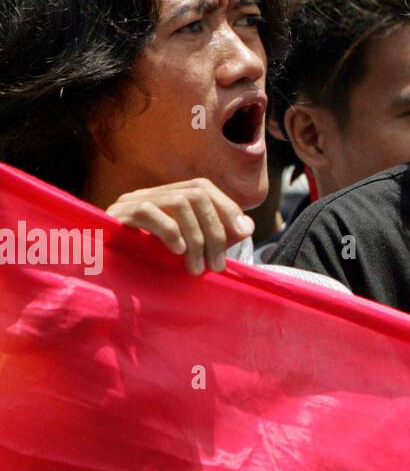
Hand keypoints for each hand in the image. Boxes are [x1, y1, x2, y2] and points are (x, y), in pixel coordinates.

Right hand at [105, 178, 254, 275]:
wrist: (100, 283)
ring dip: (196, 237)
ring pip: (179, 202)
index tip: (243, 234)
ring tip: (197, 269)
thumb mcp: (186, 252)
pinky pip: (148, 212)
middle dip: (215, 230)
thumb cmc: (147, 267)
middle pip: (196, 194)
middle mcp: (149, 194)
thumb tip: (247, 227)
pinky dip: (170, 231)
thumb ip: (215, 237)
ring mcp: (130, 201)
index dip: (226, 207)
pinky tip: (177, 253)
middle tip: (218, 265)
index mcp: (164, 197)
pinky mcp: (114, 216)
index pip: (202, 187)